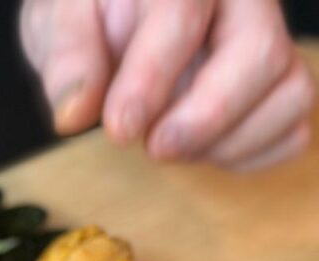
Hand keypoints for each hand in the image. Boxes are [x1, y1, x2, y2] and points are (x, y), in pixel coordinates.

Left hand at [21, 0, 315, 171]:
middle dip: (207, 116)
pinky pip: (292, 128)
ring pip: (291, 91)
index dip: (153, 79)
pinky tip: (200, 151)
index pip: (183, 16)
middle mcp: (241, 1)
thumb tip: (74, 113)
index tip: (120, 129)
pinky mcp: (273, 85)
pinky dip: (250, 154)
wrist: (107, 18)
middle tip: (154, 149)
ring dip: (229, 141)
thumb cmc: (89, 14)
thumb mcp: (59, 21)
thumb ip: (68, 57)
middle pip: (261, 53)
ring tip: (168, 145)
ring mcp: (266, 42)